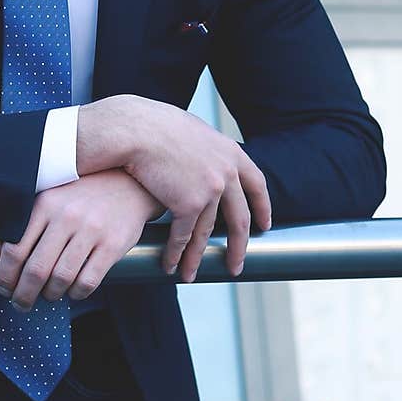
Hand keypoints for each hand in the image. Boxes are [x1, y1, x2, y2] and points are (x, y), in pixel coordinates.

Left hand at [0, 169, 163, 311]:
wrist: (129, 185)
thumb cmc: (83, 196)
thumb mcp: (49, 203)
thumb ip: (20, 228)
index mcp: (45, 204)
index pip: (15, 248)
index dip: (5, 276)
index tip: (4, 288)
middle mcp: (67, 216)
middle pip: (36, 269)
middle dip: (24, 294)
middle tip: (21, 303)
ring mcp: (91, 230)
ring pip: (61, 279)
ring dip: (50, 295)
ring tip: (48, 295)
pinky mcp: (113, 245)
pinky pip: (88, 282)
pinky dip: (76, 294)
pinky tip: (72, 291)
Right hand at [119, 96, 270, 279]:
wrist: (136, 129)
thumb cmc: (154, 125)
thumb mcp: (192, 132)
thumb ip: (205, 150)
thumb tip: (203, 159)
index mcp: (231, 153)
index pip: (256, 185)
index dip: (262, 207)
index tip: (265, 225)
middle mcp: (227, 173)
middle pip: (240, 219)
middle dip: (239, 247)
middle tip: (236, 266)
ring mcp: (210, 190)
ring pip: (206, 234)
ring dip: (196, 258)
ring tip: (191, 275)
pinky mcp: (188, 204)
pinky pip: (182, 236)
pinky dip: (175, 254)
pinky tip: (171, 265)